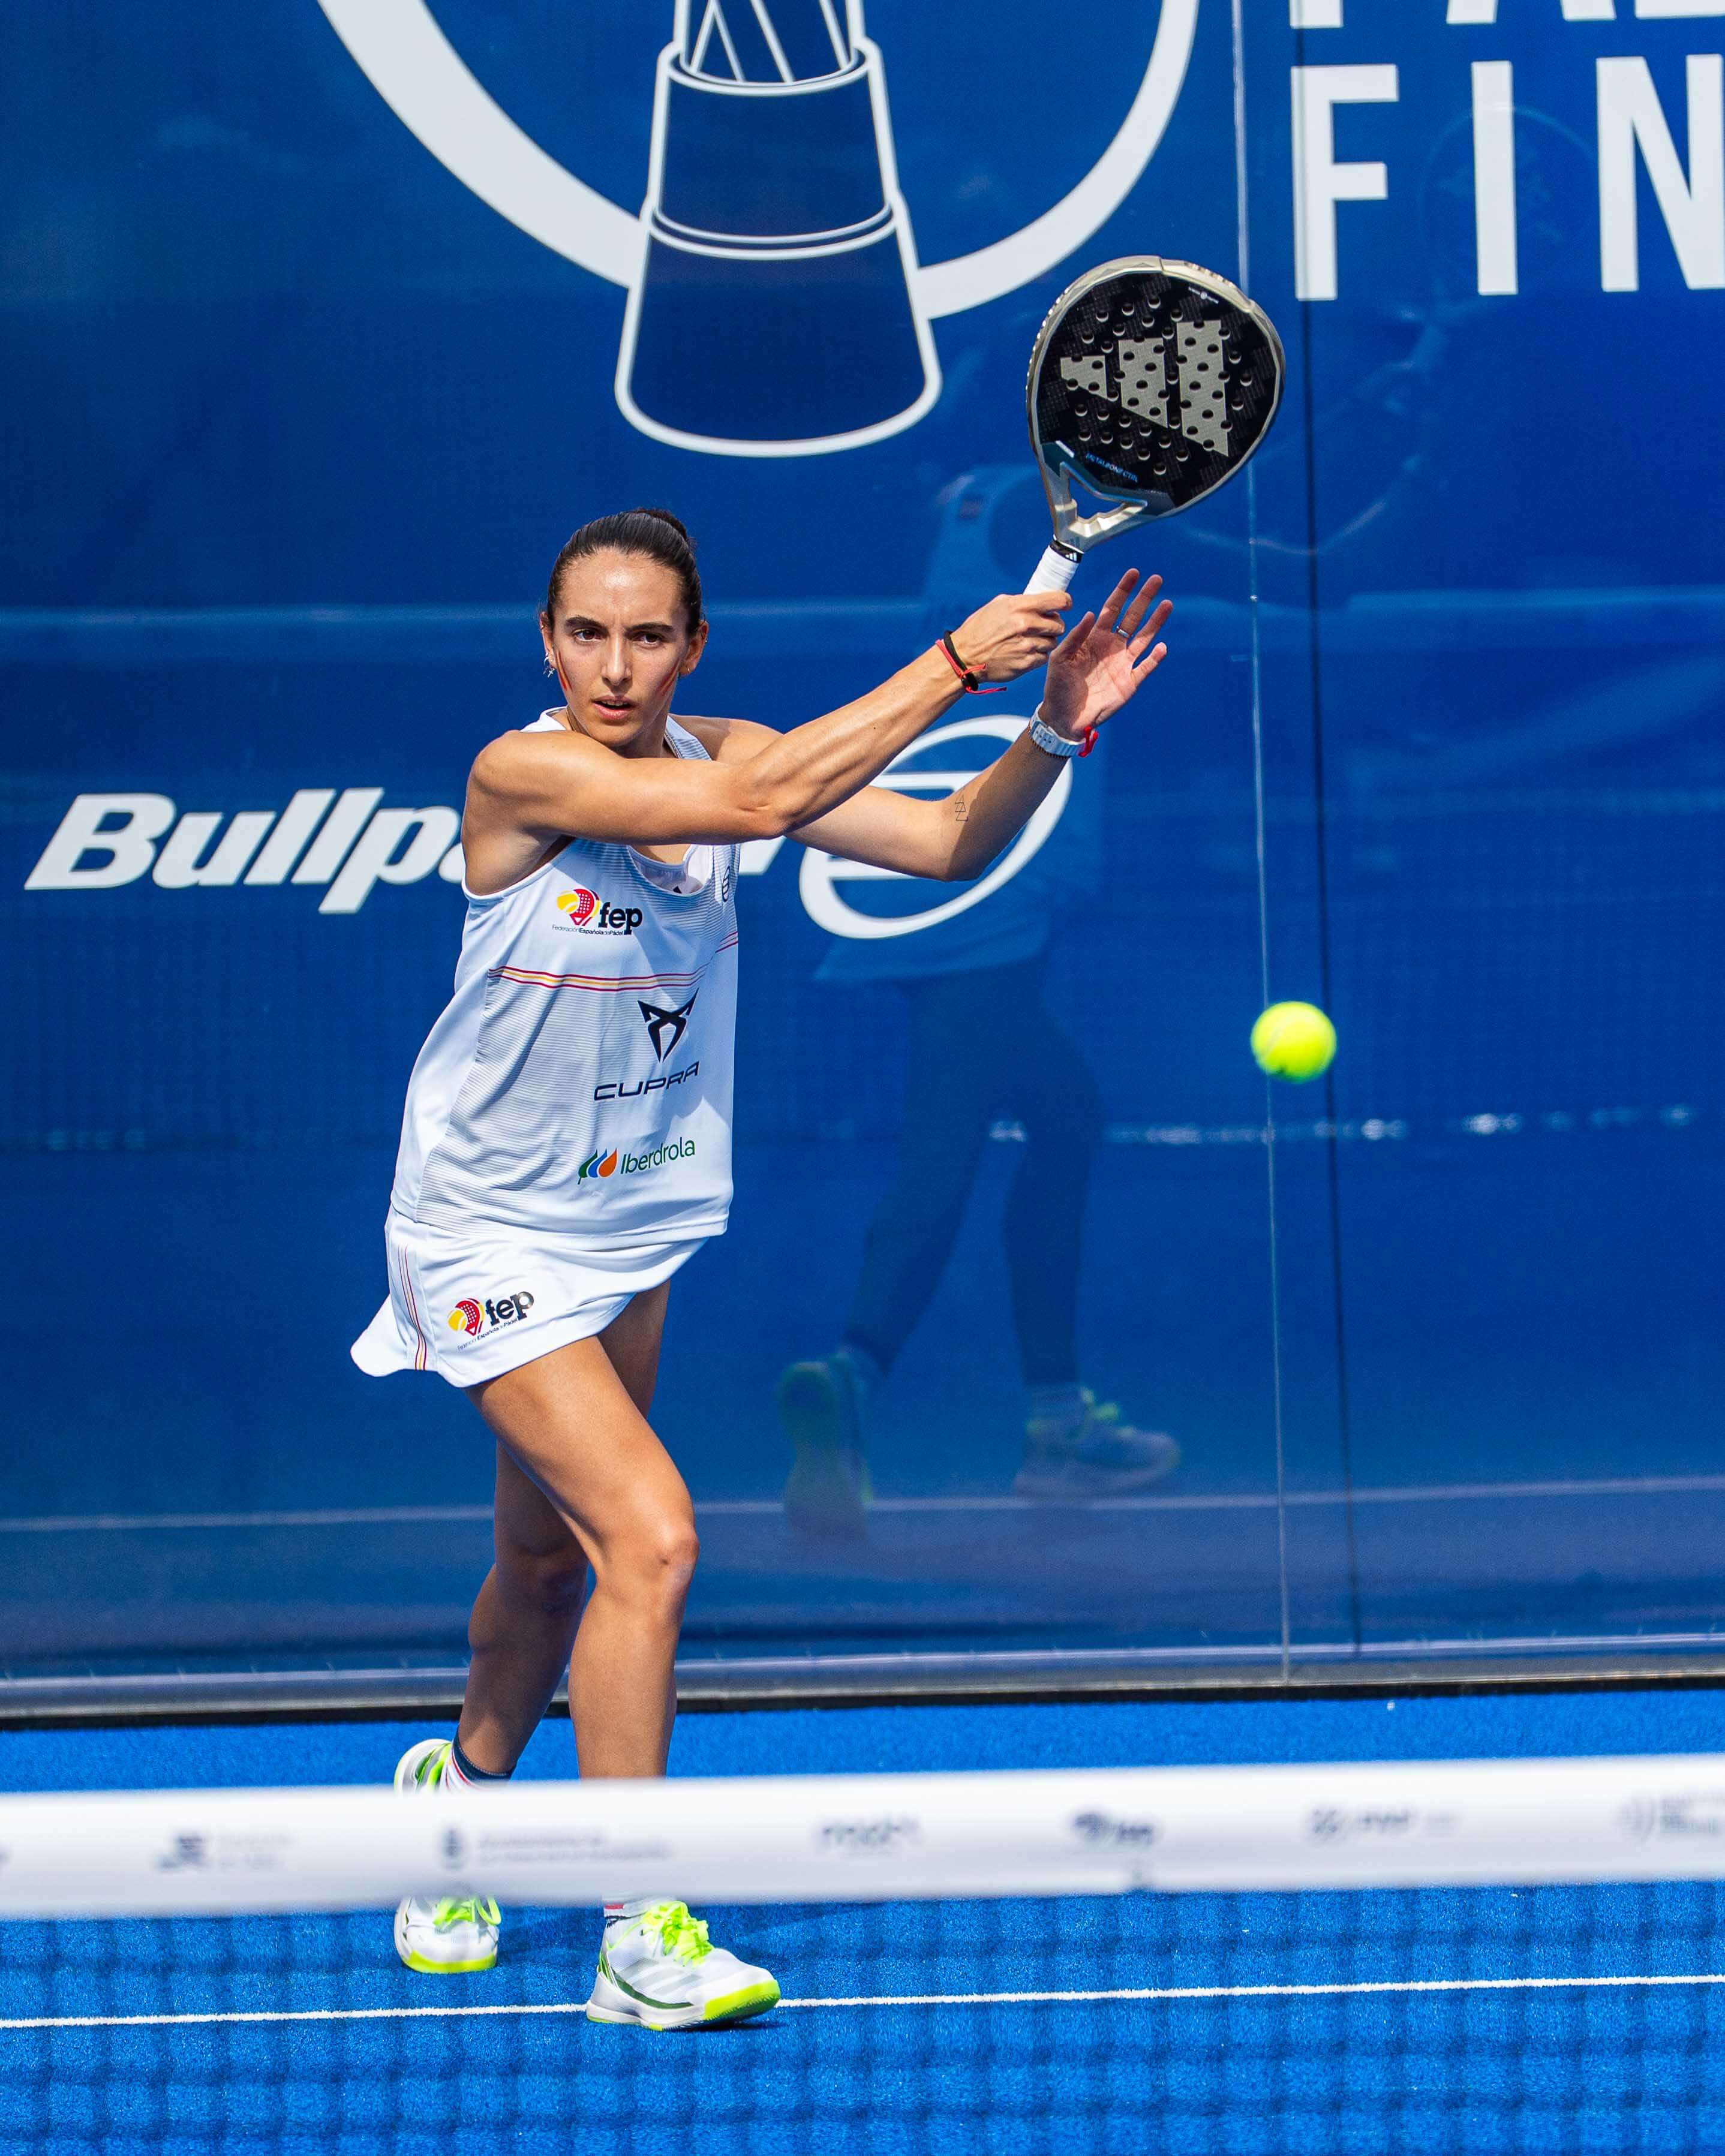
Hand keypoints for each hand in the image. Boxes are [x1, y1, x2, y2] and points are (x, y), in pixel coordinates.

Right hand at [948, 591, 1070, 682]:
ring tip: (1031, 641)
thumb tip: (1042, 600)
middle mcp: (1026, 624)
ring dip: (1045, 641)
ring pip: (1053, 642)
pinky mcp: (1026, 663)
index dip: (1065, 602)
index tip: (1064, 605)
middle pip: (1059, 624)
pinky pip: (1044, 657)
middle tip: (1043, 627)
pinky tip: (1026, 652)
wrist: (965, 657)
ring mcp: (1027, 645)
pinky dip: (1038, 655)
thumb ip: (1022, 602)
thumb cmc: (979, 629)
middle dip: (1053, 625)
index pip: (1058, 600)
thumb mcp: (998, 605)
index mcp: (1019, 606)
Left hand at [1040, 571, 1171, 743]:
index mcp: (1094, 638)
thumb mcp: (1059, 659)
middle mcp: (1112, 647)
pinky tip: (1161, 647)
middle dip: (1143, 599)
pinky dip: (1154, 659)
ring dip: (1155, 622)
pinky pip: (1145, 668)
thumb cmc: (1057, 687)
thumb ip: (1075, 636)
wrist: (1064, 717)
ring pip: (1143, 638)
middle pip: (1131, 618)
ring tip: (1167, 604)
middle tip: (1156, 580)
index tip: (1133, 573)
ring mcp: (1122, 664)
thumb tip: (1092, 613)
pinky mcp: (1129, 683)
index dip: (1122, 591)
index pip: (1111, 609)